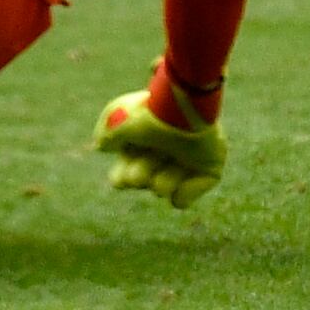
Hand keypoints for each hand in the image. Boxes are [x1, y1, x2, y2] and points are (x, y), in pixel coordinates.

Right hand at [93, 70, 225, 208]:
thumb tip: (101, 146)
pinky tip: (183, 172)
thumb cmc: (149, 113)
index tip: (120, 181)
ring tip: (170, 160)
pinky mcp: (208, 171)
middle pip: (142, 181)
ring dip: (163, 179)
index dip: (121, 177)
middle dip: (139, 175)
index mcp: (145, 139)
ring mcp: (187, 162)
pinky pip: (183, 200)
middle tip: (141, 171)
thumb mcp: (117, 120)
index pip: (126, 170)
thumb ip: (107, 134)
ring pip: (162, 189)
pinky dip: (182, 192)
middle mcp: (164, 151)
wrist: (185, 109)